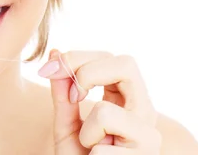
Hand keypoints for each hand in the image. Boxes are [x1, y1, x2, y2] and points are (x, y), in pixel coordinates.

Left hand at [38, 50, 160, 153]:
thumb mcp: (65, 123)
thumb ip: (62, 92)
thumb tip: (54, 53)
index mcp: (126, 98)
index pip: (110, 58)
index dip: (77, 58)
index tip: (48, 71)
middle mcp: (143, 110)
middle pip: (127, 63)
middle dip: (88, 72)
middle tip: (73, 96)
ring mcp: (149, 134)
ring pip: (106, 111)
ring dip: (87, 131)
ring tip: (93, 147)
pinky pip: (102, 148)